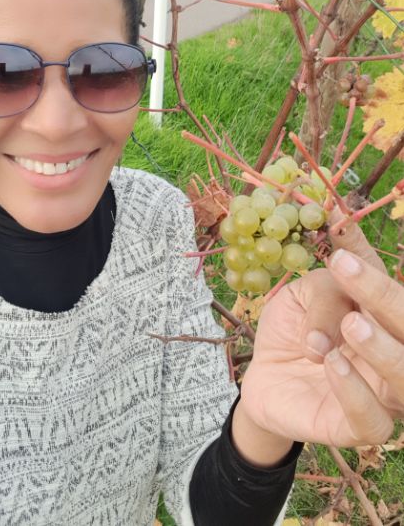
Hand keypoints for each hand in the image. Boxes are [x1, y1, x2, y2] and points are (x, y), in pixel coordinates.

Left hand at [239, 214, 402, 447]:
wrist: (265, 378)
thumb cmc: (294, 330)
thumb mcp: (302, 296)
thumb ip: (326, 286)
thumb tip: (342, 267)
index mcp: (382, 314)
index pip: (390, 286)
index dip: (367, 258)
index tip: (339, 229)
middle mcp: (394, 350)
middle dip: (384, 297)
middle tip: (348, 273)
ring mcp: (382, 392)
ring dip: (382, 348)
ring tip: (352, 325)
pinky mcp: (359, 427)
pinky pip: (372, 418)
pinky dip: (355, 390)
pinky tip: (333, 363)